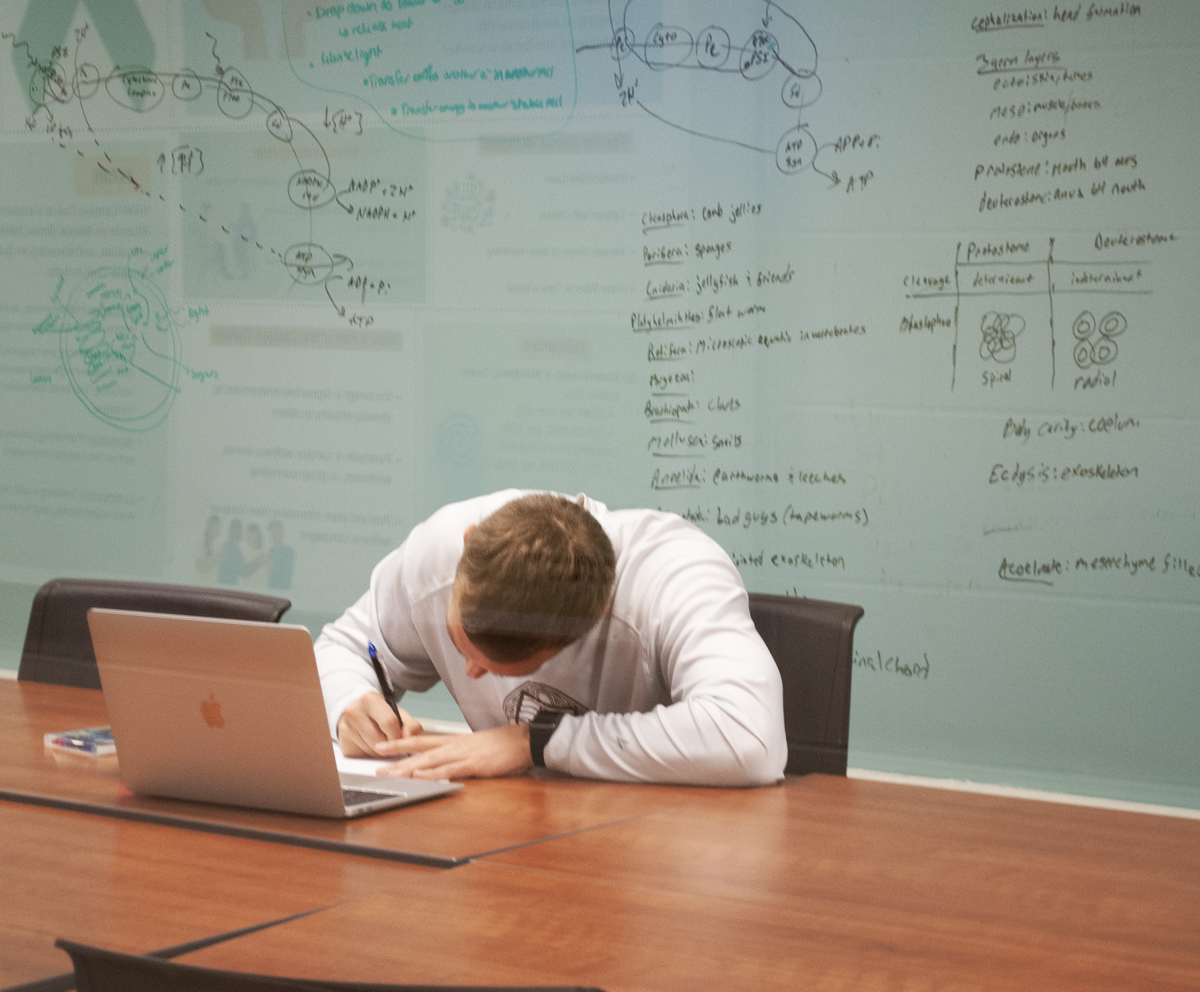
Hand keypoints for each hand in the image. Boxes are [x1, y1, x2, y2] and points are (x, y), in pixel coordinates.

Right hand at [336, 691, 422, 757]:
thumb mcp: (397, 712)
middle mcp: (354, 712)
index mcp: (370, 700)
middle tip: (390, 739)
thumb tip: (409, 736)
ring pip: (371, 751)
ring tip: (379, 739)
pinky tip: (369, 743)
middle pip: (379, 740)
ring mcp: (346, 728)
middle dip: (389, 745)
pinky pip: (363, 756)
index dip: (398, 734)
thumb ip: (410, 724)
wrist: (356, 710)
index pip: (389, 722)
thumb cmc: (379, 713)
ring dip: (380, 751)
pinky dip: (370, 754)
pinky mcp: (343, 743)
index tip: (400, 737)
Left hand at [373, 723, 531, 779]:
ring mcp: (464, 754)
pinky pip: (450, 769)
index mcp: (454, 741)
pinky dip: (434, 773)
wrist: (523, 740)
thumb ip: (458, 755)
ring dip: (408, 766)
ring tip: (390, 772)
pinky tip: (420, 776)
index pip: (422, 739)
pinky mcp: (475, 765)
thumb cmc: (502, 745)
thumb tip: (443, 765)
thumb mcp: (475, 747)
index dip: (400, 742)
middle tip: (376, 761)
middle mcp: (455, 745)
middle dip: (397, 754)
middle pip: (420, 748)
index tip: (382, 746)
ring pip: (430, 760)